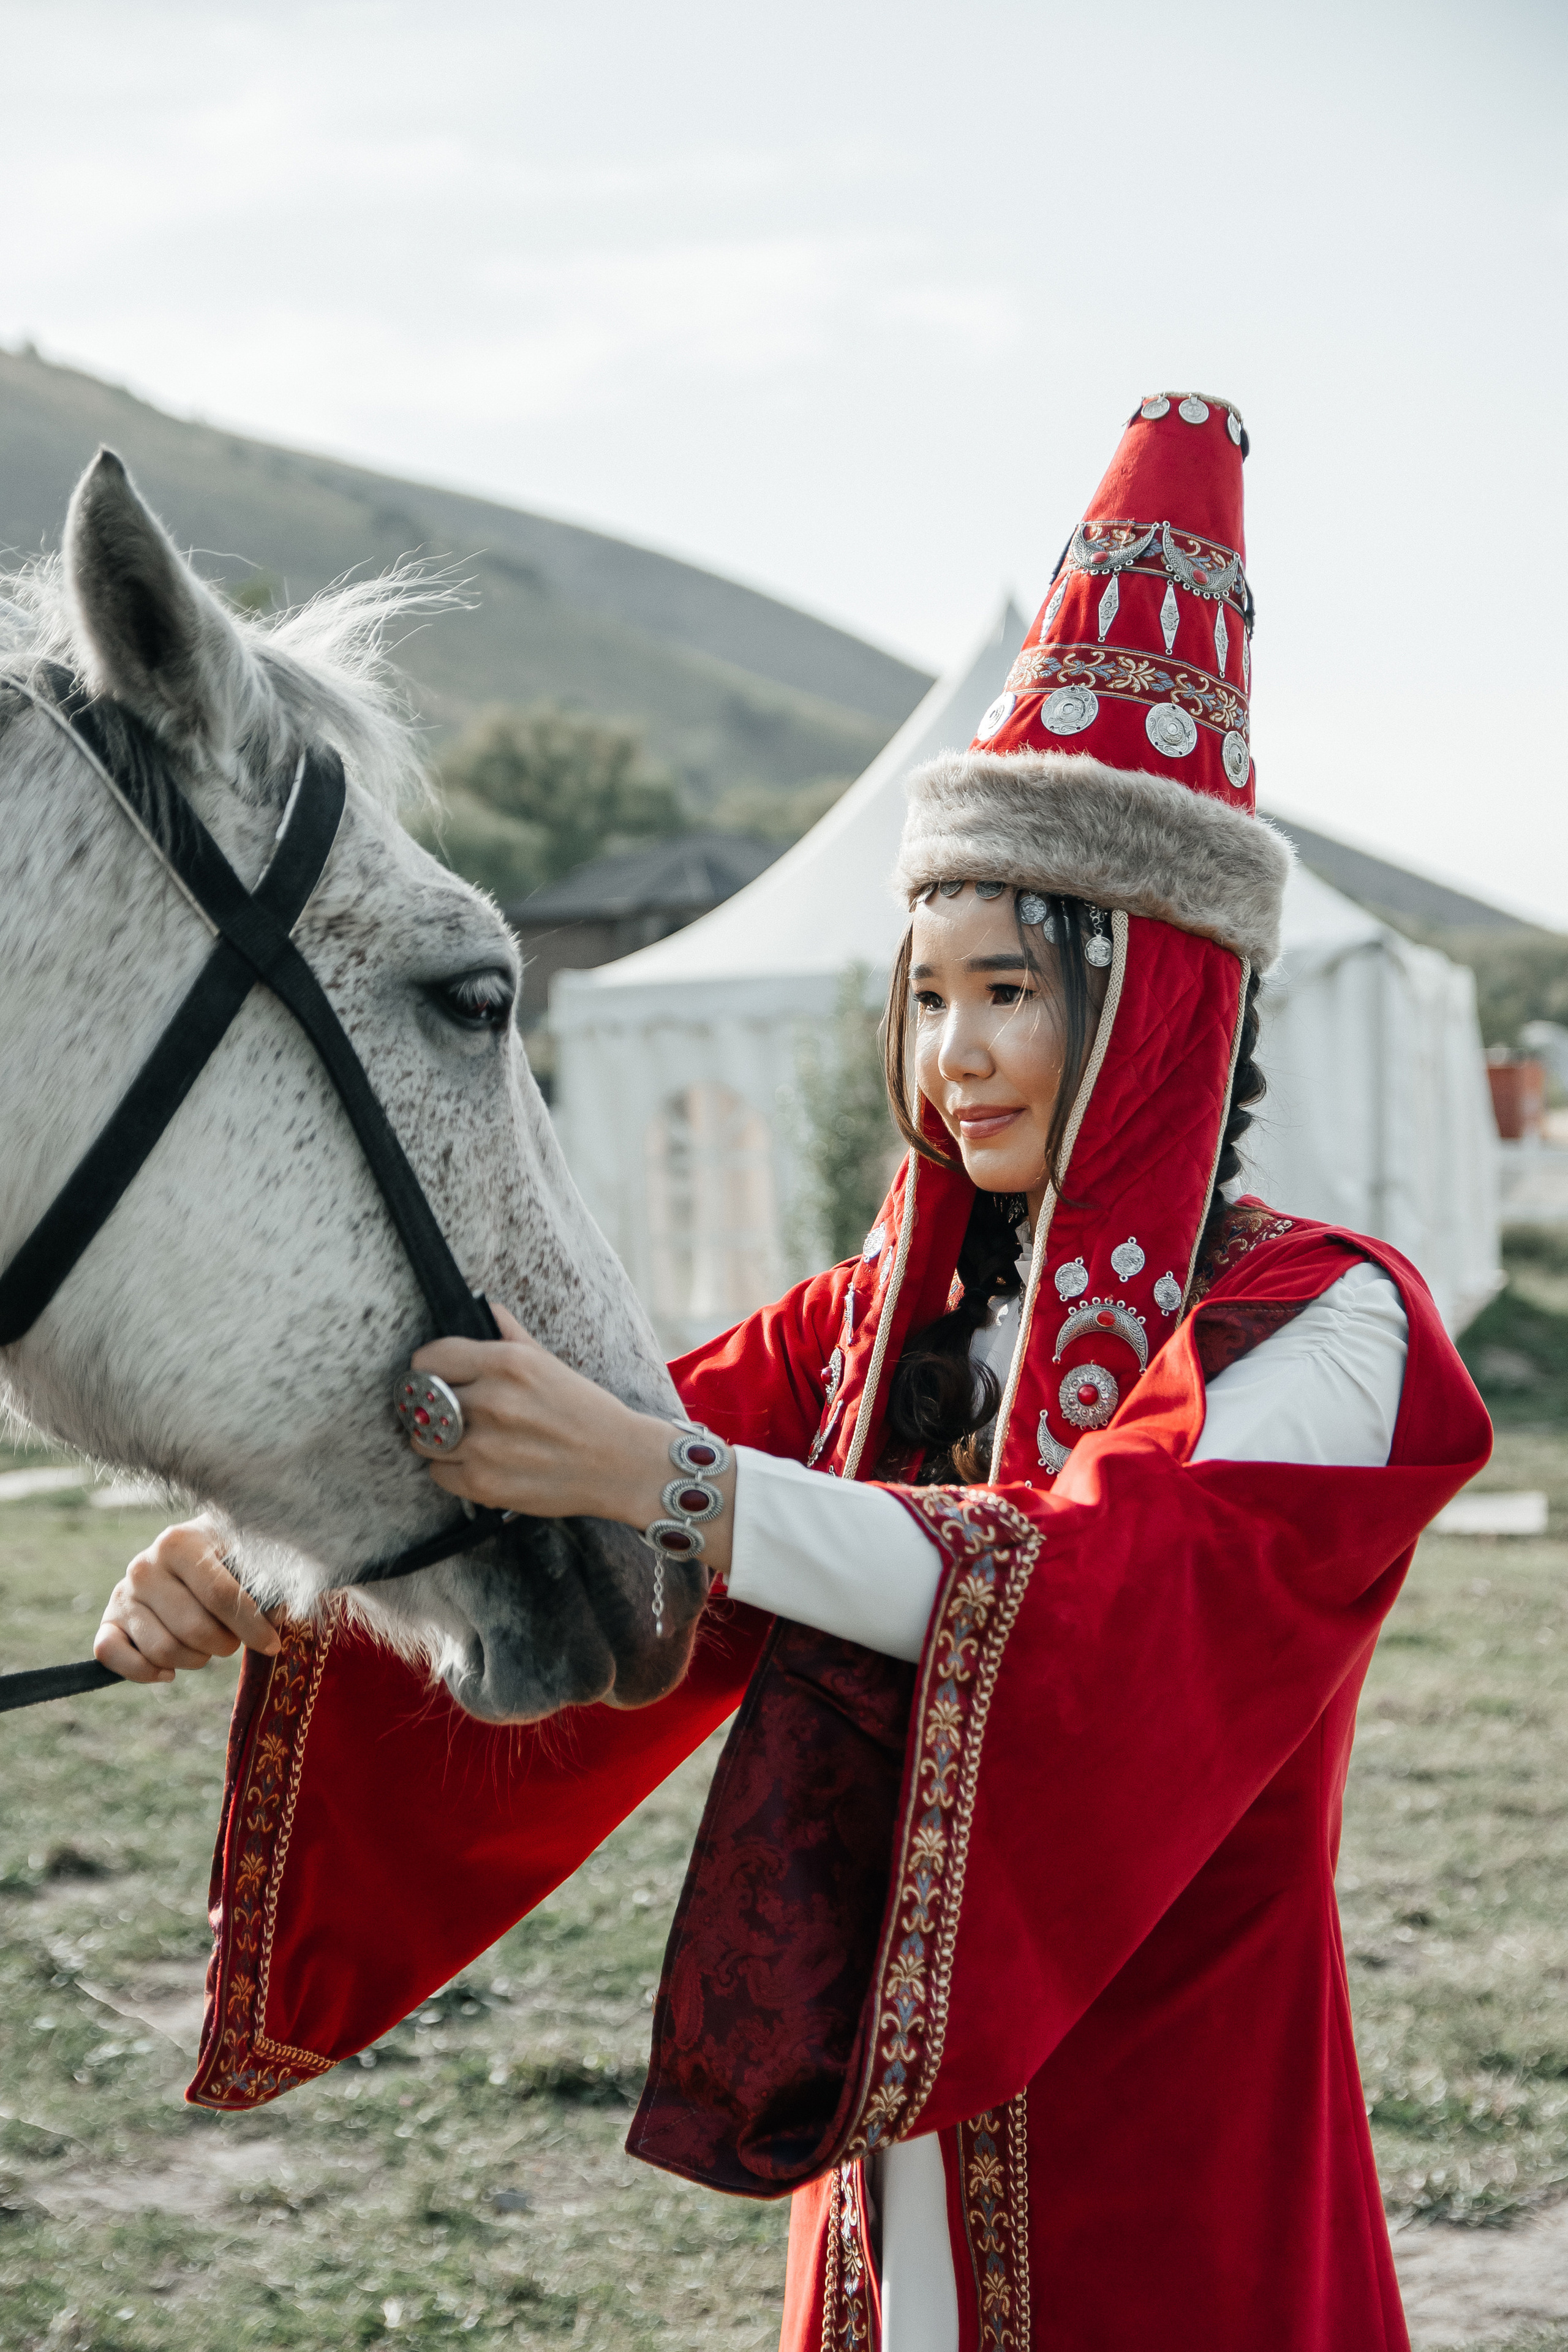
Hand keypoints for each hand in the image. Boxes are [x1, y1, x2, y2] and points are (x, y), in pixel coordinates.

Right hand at [94, 1520, 281, 1683]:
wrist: (190, 1553)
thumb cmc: (229, 1559)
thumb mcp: (250, 1561)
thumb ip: (266, 1585)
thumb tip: (276, 1615)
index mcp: (179, 1542)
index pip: (220, 1595)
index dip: (251, 1626)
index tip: (272, 1644)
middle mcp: (144, 1566)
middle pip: (192, 1628)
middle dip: (223, 1643)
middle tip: (233, 1639)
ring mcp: (122, 1594)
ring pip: (162, 1650)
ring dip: (195, 1659)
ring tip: (206, 1645)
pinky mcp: (108, 1622)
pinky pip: (113, 1657)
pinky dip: (145, 1672)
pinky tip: (169, 1672)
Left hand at [409, 1306, 734, 1576]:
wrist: (622, 1464)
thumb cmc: (587, 1412)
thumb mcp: (549, 1363)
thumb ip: (510, 1336)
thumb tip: (484, 1308)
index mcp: (507, 1362)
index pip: (429, 1358)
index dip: (427, 1368)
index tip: (433, 1377)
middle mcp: (492, 1401)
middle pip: (420, 1400)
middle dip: (430, 1407)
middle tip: (449, 1413)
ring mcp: (485, 1445)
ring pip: (423, 1440)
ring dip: (437, 1441)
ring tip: (464, 1440)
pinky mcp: (483, 1483)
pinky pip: (437, 1474)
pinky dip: (451, 1471)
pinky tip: (478, 1464)